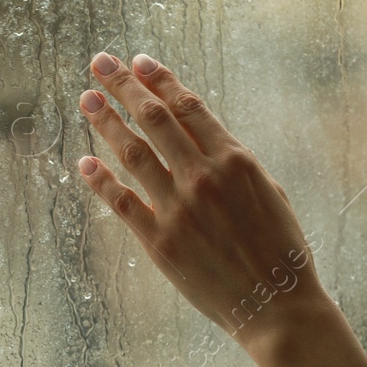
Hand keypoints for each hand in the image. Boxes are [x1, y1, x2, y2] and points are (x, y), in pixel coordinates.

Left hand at [75, 52, 335, 354]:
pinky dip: (101, 180)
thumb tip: (200, 136)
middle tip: (100, 63)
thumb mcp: (270, 192)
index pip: (189, 107)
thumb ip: (234, 163)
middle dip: (124, 86)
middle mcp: (205, 178)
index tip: (140, 62)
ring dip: (106, 122)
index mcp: (237, 161)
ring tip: (87, 98)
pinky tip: (85, 162)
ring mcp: (179, 209)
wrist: (277, 305)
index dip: (161, 80)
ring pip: (133, 153)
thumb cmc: (281, 249)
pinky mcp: (160, 242)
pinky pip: (123, 202)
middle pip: (155, 119)